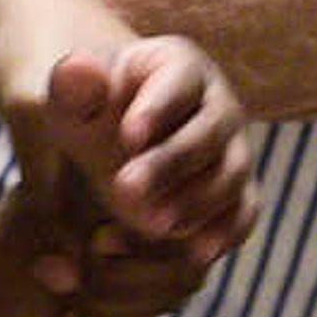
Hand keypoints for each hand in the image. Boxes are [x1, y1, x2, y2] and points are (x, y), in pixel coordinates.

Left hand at [0, 0, 257, 263]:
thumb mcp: (73, 101)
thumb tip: (78, 67)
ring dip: (196, 201)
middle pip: (208, 131)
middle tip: (125, 190)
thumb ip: (72, 86)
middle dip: (170, 162)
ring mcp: (234, 147)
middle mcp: (218, 102)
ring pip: (231, 173)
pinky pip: (243, 211)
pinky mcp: (238, 190)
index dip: (157, 107)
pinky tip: (195, 253)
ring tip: (152, 225)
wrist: (110, 145)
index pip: (179, 80)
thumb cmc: (90, 114)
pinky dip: (225, 232)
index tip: (126, 136)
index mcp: (181, 64)